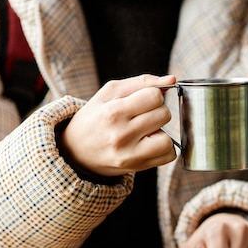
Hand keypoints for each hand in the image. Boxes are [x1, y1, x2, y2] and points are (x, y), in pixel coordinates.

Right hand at [60, 74, 176, 176]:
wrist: (76, 151)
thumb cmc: (95, 117)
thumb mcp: (109, 93)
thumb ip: (141, 83)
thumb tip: (171, 80)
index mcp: (113, 112)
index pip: (154, 96)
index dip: (153, 95)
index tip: (143, 100)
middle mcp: (121, 135)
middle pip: (164, 115)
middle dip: (157, 111)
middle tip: (142, 116)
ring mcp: (129, 154)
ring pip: (168, 139)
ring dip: (161, 132)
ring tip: (146, 131)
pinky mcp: (137, 167)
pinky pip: (168, 156)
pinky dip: (164, 148)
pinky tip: (150, 143)